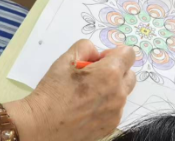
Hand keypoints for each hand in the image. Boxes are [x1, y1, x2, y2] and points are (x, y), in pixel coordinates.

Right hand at [8, 40, 136, 139]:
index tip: (99, 60)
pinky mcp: (111, 126)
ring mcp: (116, 113)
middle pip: (130, 75)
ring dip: (111, 89)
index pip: (129, 54)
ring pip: (122, 93)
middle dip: (116, 70)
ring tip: (86, 93)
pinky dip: (106, 105)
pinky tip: (86, 107)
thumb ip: (86, 48)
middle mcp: (118, 94)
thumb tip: (96, 54)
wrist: (44, 124)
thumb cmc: (53, 91)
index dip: (114, 53)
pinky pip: (115, 109)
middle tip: (94, 74)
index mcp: (109, 74)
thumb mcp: (65, 59)